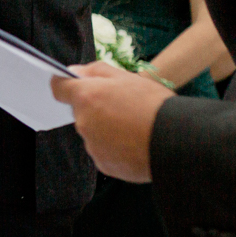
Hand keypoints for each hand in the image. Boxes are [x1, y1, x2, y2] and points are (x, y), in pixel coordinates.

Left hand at [49, 61, 173, 181]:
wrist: (177, 141)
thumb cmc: (154, 105)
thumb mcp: (128, 77)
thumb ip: (96, 71)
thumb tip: (74, 71)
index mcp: (86, 97)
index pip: (58, 88)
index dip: (66, 84)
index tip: (74, 84)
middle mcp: (83, 122)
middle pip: (81, 112)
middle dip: (96, 109)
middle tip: (123, 108)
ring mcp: (92, 145)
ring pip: (93, 133)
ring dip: (106, 130)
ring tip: (133, 129)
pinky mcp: (103, 164)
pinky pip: (104, 153)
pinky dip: (115, 149)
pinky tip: (135, 145)